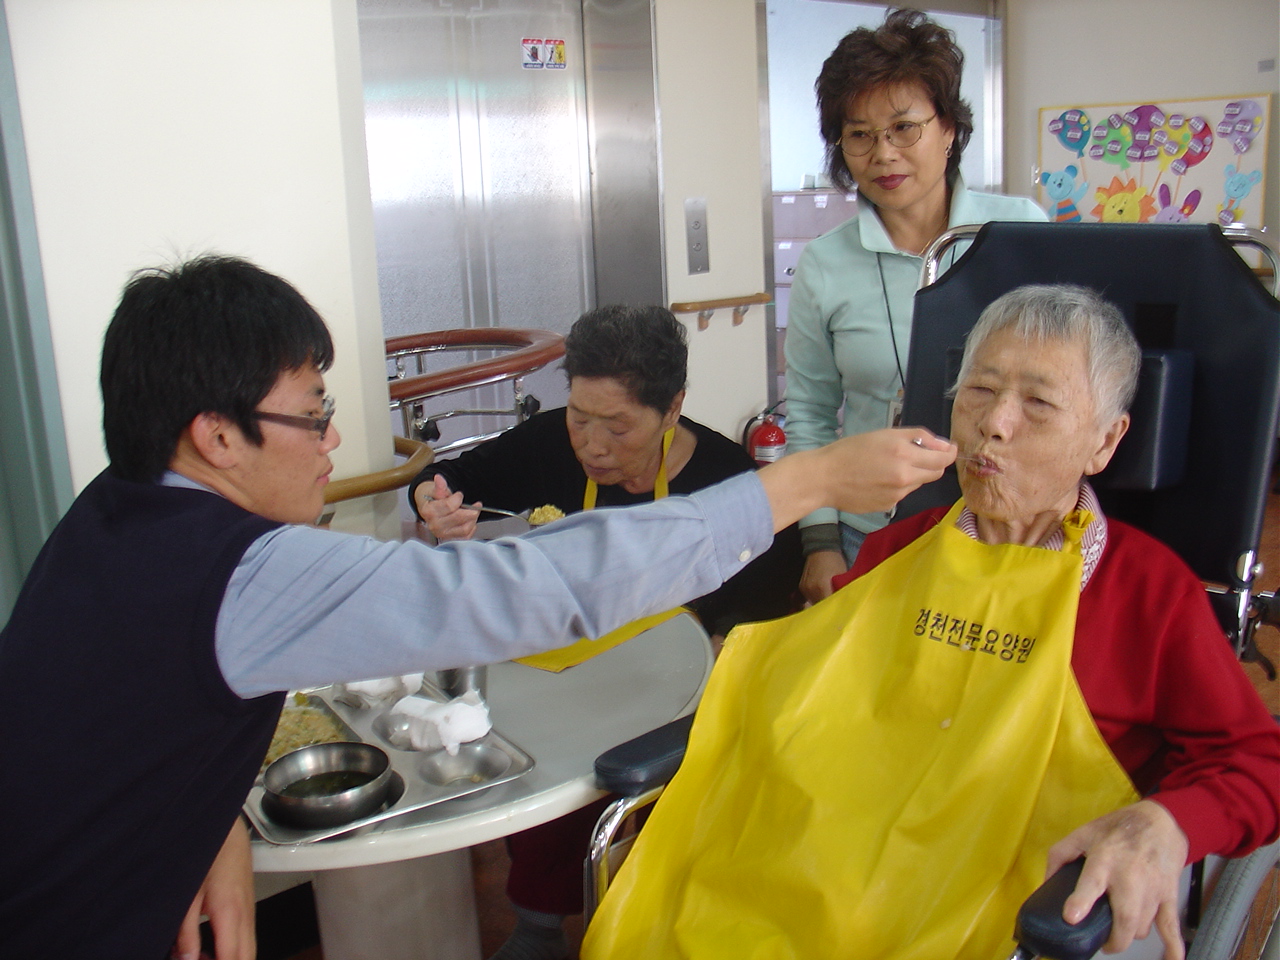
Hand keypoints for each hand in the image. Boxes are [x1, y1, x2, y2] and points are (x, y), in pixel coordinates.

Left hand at [173, 818, 255, 959]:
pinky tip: (211, 948)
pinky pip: (246, 936)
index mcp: (230, 913)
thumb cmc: (207, 852)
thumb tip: (187, 959)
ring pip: (249, 949)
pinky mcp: (247, 904)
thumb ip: (186, 932)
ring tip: (202, 958)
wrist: (224, 826)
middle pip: (247, 958)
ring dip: (231, 958)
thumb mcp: (188, 895)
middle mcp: (245, 914)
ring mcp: (249, 909)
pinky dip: (233, 949)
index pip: (231, 958)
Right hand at [414, 474, 479, 540]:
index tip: (459, 495)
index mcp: (429, 512)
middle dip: (471, 509)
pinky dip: (472, 528)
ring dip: (473, 519)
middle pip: (459, 517)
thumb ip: (440, 486)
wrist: (431, 513)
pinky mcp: (450, 540)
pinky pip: (466, 536)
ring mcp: (443, 535)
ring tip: (474, 512)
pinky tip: (470, 521)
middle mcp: (434, 525)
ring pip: (465, 528)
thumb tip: (439, 478)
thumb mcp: (436, 492)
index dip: (458, 498)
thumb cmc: (435, 502)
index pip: (449, 505)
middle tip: (477, 505)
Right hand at [758, 428, 954, 531]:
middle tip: (920, 454)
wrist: (825, 478)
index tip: (948, 448)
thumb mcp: (884, 434)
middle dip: (933, 463)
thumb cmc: (850, 450)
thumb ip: (917, 437)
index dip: (949, 453)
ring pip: (918, 483)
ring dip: (913, 474)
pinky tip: (878, 480)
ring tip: (888, 466)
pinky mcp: (889, 506)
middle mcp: (905, 477)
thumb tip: (943, 445)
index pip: (942, 459)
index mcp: (904, 454)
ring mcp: (898, 495)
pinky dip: (897, 485)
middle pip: (935, 473)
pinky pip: (902, 493)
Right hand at [799, 550, 845, 604]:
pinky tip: (822, 595)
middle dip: (828, 608)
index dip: (834, 609)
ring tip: (830, 602)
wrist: (821, 548)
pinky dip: (816, 599)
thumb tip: (846, 603)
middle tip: (837, 608)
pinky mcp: (802, 586)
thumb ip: (842, 591)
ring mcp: (805, 588)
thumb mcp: (842, 576)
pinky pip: (809, 598)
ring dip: (821, 604)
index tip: (841, 611)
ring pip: (814, 603)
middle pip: (820, 607)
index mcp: (821, 587)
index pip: (828, 606)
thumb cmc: (835, 561)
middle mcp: (811, 589)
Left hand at [1047, 800, 1188, 957]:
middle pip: (1125, 918)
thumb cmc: (1118, 829)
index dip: (1081, 901)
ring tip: (1119, 933)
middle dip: (1114, 939)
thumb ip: (1060, 856)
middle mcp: (1129, 877)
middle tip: (1103, 943)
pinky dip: (1173, 947)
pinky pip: (1171, 927)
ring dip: (1130, 936)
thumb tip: (1046, 883)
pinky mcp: (1168, 896)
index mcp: (1104, 859)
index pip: (1091, 882)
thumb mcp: (1082, 834)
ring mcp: (1152, 889)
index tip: (1071, 916)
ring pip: (1142, 927)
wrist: (1160, 822)